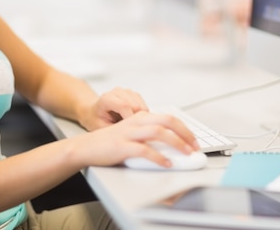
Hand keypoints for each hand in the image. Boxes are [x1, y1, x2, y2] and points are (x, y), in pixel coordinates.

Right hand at [71, 110, 199, 168]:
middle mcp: (135, 122)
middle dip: (185, 133)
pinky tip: (166, 163)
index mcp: (139, 117)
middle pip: (166, 120)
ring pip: (158, 132)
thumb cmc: (109, 143)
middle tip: (195, 146)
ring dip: (176, 143)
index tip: (193, 140)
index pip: (168, 118)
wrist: (84, 147)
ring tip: (186, 154)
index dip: (184, 128)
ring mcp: (128, 133)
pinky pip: (144, 150)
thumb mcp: (131, 133)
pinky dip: (158, 157)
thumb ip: (148, 135)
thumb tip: (171, 145)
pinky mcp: (122, 146)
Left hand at [79, 87, 148, 130]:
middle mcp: (117, 92)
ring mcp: (127, 92)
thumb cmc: (96, 120)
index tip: (132, 130)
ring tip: (131, 126)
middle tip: (131, 131)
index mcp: (106, 98)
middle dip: (137, 121)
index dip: (130, 119)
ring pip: (143, 107)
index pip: (124, 105)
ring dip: (141, 118)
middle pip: (136, 106)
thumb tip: (129, 137)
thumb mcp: (101, 128)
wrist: (94, 111)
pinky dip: (142, 116)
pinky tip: (133, 121)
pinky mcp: (134, 95)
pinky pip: (145, 107)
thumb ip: (114, 130)